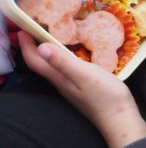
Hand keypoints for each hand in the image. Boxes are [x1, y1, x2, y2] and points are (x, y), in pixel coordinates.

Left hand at [19, 31, 145, 147]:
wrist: (120, 119)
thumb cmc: (106, 96)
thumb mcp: (85, 75)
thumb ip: (63, 62)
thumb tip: (41, 47)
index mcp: (59, 78)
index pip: (35, 61)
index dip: (26, 45)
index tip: (23, 28)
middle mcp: (61, 82)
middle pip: (41, 64)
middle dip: (33, 46)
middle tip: (36, 28)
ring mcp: (71, 86)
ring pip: (52, 67)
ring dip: (48, 51)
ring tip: (52, 36)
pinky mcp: (81, 88)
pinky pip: (65, 70)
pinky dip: (62, 58)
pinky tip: (73, 53)